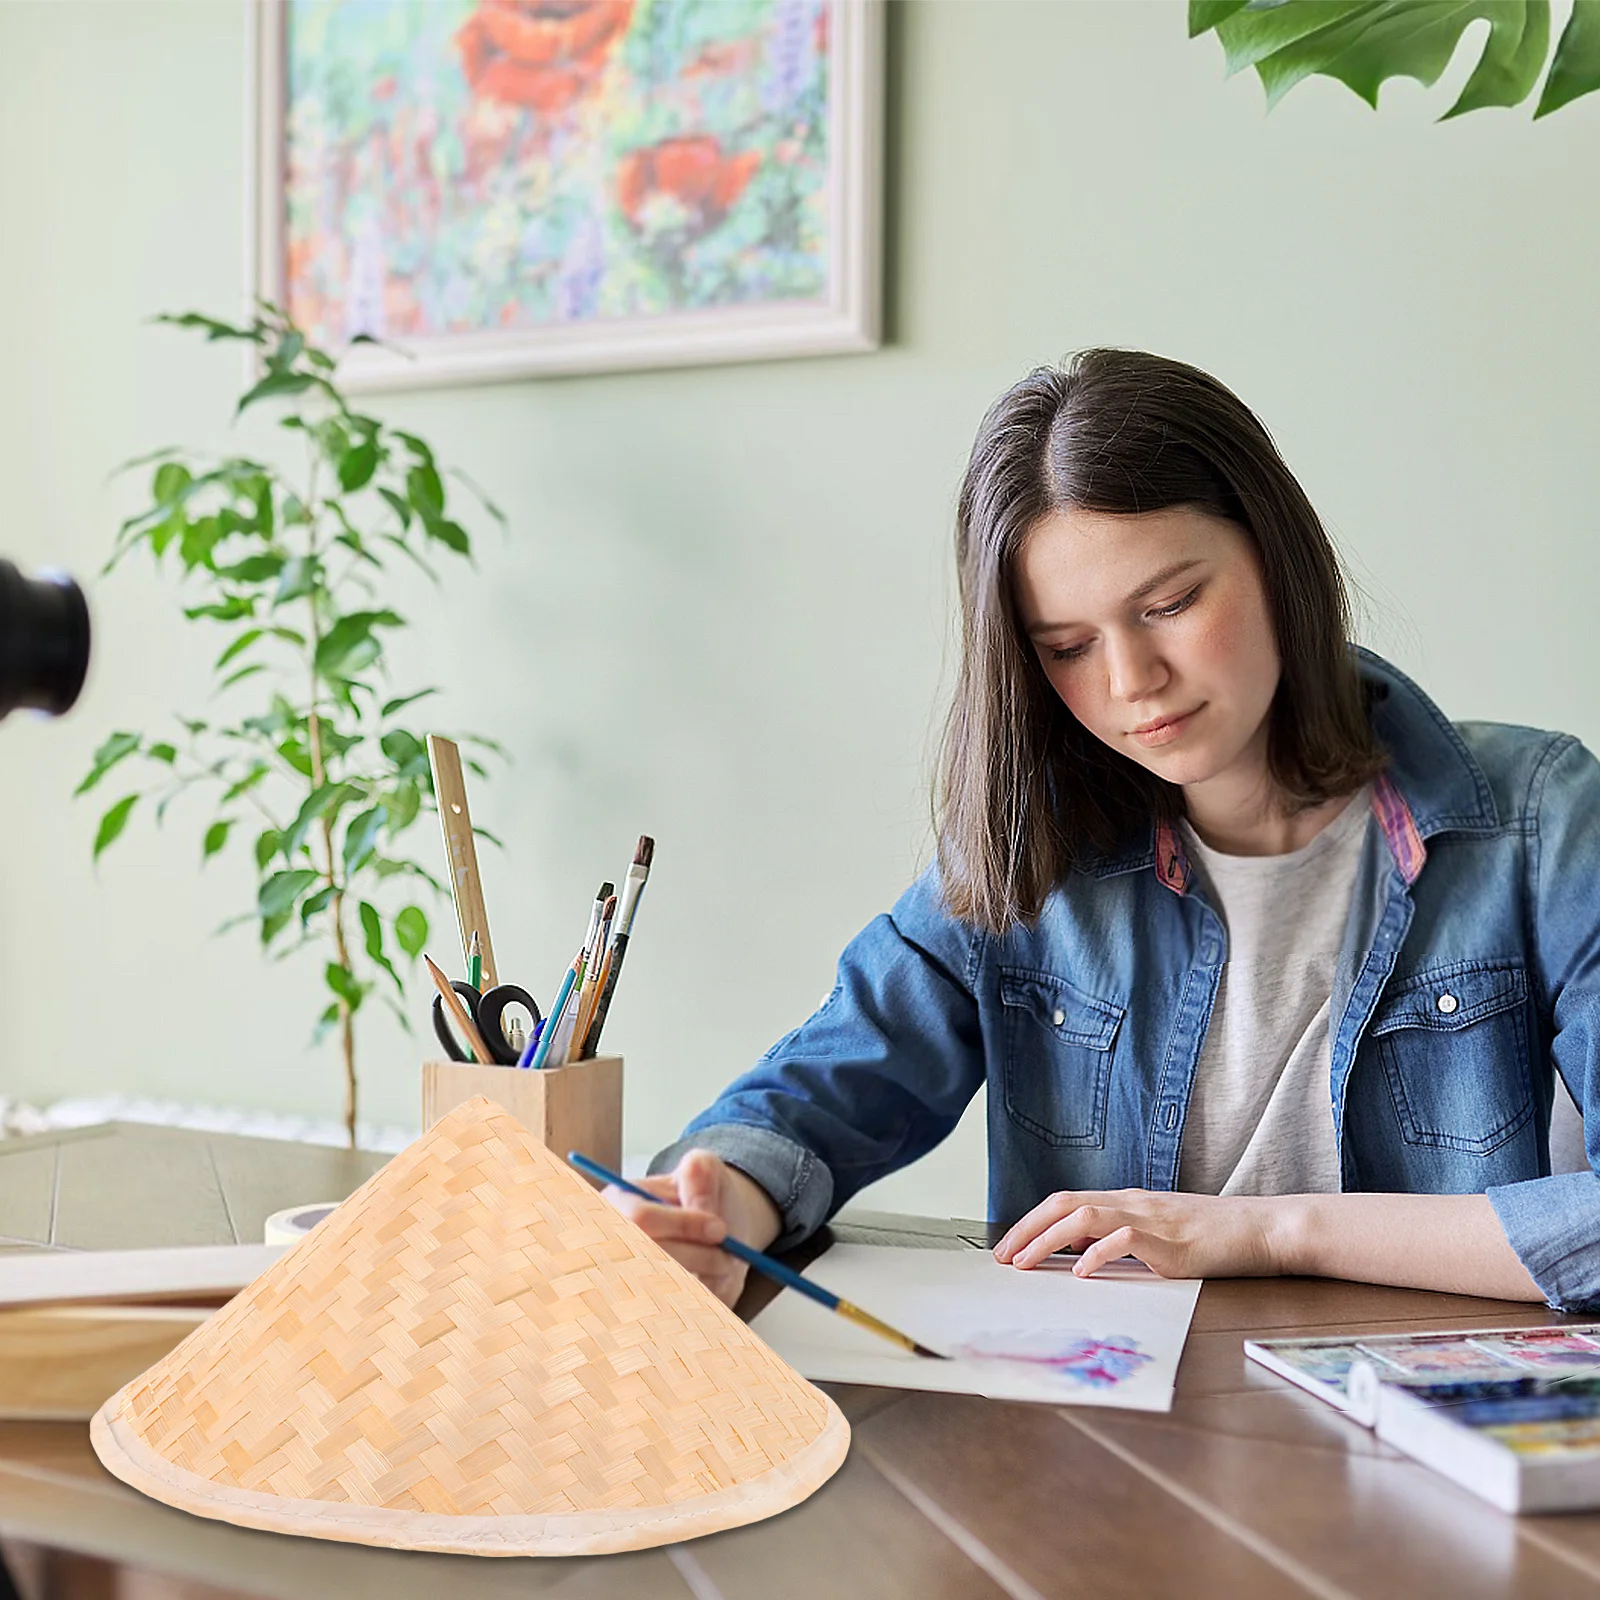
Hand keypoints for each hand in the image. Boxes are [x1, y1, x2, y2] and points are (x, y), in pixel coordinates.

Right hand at [601, 1149, 781, 1307]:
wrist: (718, 1237)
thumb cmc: (708, 1200)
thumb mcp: (708, 1170)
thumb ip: (700, 1174)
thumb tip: (700, 1208)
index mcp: (620, 1200)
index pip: (641, 1219)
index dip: (684, 1225)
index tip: (721, 1230)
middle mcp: (611, 1241)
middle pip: (648, 1258)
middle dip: (698, 1256)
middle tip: (726, 1257)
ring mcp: (622, 1278)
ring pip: (663, 1288)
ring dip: (702, 1279)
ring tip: (719, 1267)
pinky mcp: (640, 1309)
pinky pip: (670, 1313)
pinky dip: (698, 1301)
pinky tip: (705, 1286)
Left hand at [993, 1188, 1281, 1279]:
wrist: (1264, 1228)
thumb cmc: (1217, 1236)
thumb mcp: (1162, 1235)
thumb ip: (1124, 1240)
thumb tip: (1083, 1257)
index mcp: (1128, 1202)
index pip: (1067, 1202)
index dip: (1033, 1222)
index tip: (1008, 1247)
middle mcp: (1133, 1204)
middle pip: (1064, 1203)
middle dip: (1027, 1229)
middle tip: (1001, 1258)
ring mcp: (1151, 1219)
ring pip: (1084, 1216)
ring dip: (1047, 1240)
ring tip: (1023, 1263)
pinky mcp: (1171, 1242)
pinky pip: (1124, 1240)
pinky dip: (1097, 1254)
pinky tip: (1080, 1272)